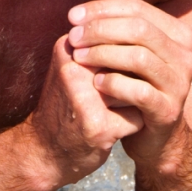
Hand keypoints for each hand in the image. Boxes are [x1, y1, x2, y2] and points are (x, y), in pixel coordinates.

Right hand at [23, 32, 144, 185]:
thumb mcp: (72, 67)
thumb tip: (147, 38)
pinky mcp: (99, 126)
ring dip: (133, 101)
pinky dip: (133, 124)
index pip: (119, 39)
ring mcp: (85, 99)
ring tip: (109, 112)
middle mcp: (73, 70)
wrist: (44, 151)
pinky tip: (113, 129)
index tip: (113, 76)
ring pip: (137, 88)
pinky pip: (137, 117)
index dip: (126, 59)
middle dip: (131, 80)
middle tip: (112, 96)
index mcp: (68, 49)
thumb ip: (99, 48)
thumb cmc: (66, 105)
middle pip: (130, 62)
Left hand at [65, 0, 191, 167]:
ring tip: (78, 57)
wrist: (152, 135)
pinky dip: (114, 83)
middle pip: (138, 30)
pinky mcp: (169, 111)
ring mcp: (181, 84)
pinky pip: (140, 91)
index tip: (71, 16)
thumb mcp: (126, 47)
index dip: (102, 8)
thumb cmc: (136, 84)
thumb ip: (117, 16)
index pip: (138, 8)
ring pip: (139, 58)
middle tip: (71, 36)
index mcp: (179, 34)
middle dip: (100, 29)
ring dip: (103, 54)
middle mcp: (186, 56)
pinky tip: (95, 82)